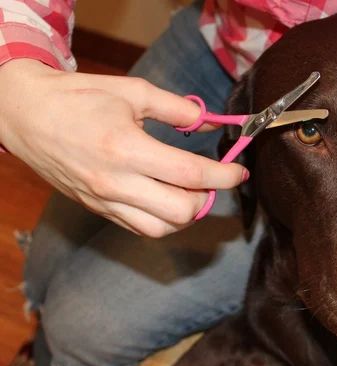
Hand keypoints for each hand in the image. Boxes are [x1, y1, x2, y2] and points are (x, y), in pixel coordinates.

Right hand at [0, 59, 247, 236]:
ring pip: (161, 229)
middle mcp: (115, 182)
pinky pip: (138, 228)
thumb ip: (177, 108)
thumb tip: (209, 122)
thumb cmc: (78, 97)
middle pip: (181, 212)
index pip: (190, 175)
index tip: (239, 171)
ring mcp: (104, 200)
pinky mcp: (96, 209)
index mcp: (126, 148)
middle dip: (208, 198)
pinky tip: (167, 198)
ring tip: (191, 191)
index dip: (223, 176)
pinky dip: (162, 220)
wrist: (24, 114)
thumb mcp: (132, 91)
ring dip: (186, 215)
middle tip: (213, 180)